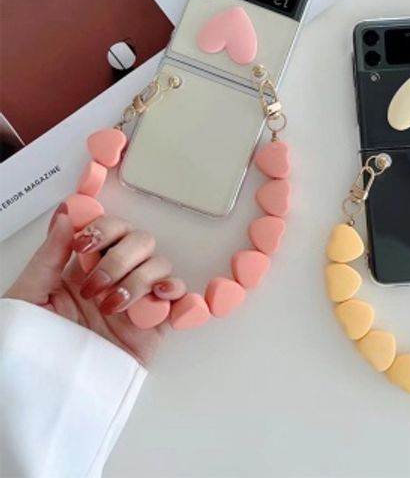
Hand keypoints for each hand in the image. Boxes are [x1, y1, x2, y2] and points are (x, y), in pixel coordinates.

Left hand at [3, 204, 185, 365]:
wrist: (52, 393)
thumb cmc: (34, 349)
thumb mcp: (30, 297)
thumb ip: (49, 255)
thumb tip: (67, 216)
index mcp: (85, 267)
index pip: (108, 230)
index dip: (103, 228)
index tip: (85, 243)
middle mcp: (115, 278)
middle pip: (140, 241)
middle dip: (120, 258)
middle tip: (95, 287)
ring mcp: (137, 299)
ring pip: (160, 265)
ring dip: (140, 279)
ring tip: (113, 307)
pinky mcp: (155, 324)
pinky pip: (180, 299)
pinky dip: (178, 293)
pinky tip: (158, 300)